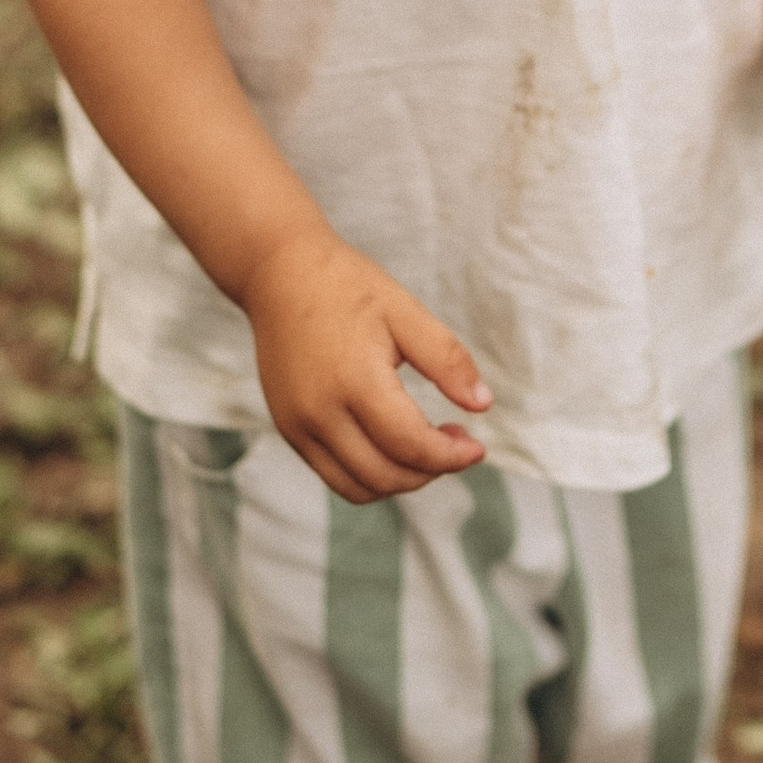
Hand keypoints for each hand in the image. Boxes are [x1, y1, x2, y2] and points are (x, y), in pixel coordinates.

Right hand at [240, 233, 491, 503]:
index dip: (451, 456)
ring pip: (358, 488)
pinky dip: (370, 475)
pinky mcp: (288, 430)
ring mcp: (298, 426)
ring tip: (426, 448)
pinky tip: (392, 445)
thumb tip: (483, 405)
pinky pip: (334, 476)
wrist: (280, 274)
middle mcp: (320, 413)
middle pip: (386, 475)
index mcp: (354, 380)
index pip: (410, 445)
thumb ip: (446, 360)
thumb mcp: (405, 312)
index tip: (477, 448)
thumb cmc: (348, 288)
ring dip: (401, 481)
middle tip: (456, 443)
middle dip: (431, 471)